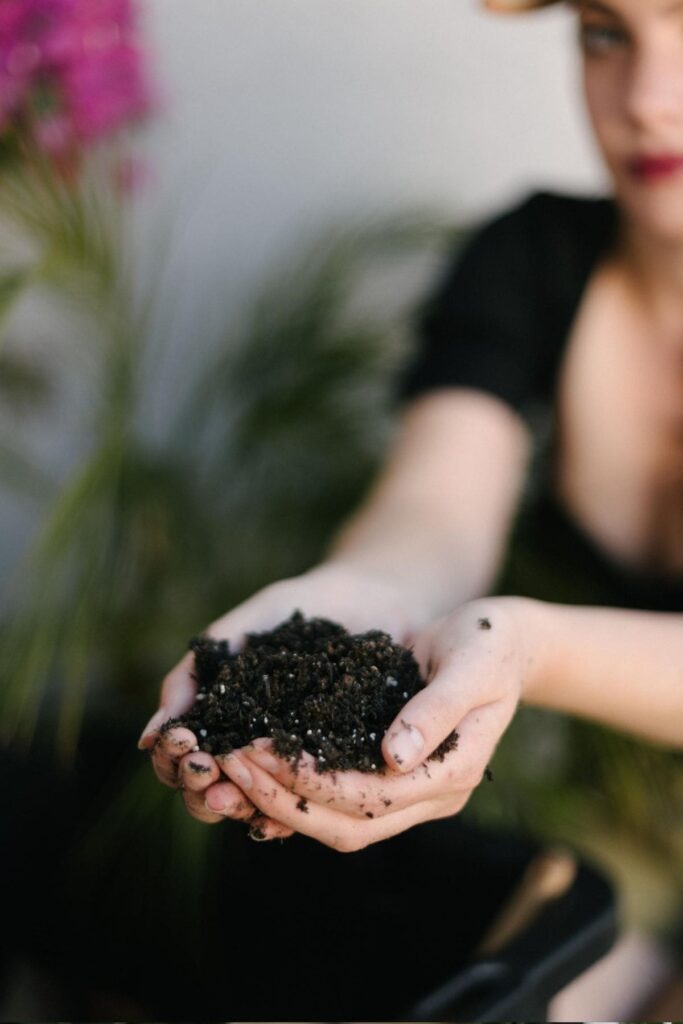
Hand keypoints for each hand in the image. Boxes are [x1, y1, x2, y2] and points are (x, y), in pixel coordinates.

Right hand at [138, 562, 415, 832]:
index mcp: (225, 718)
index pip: (182, 759)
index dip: (173, 759)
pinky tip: (278, 815)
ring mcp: (295, 763)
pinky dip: (286, 814)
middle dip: (200, 790)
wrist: (383, 597)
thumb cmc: (310, 604)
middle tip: (206, 771)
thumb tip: (148, 735)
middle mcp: (255, 749)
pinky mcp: (340, 771)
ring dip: (236, 806)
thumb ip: (198, 671)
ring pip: (253, 806)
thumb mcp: (248, 625)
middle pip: (209, 793)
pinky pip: (308, 802)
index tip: (181, 743)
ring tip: (233, 796)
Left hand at [227, 597, 528, 846]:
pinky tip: (260, 765)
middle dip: (284, 799)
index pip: (372, 798)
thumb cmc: (489, 642)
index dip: (313, 782)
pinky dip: (297, 791)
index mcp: (453, 773)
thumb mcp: (471, 664)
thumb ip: (436, 710)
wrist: (504, 644)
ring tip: (235, 762)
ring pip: (339, 822)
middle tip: (232, 760)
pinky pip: (339, 801)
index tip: (263, 751)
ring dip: (283, 800)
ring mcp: (413, 793)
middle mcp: (432, 796)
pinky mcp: (394, 777)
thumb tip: (392, 758)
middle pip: (348, 825)